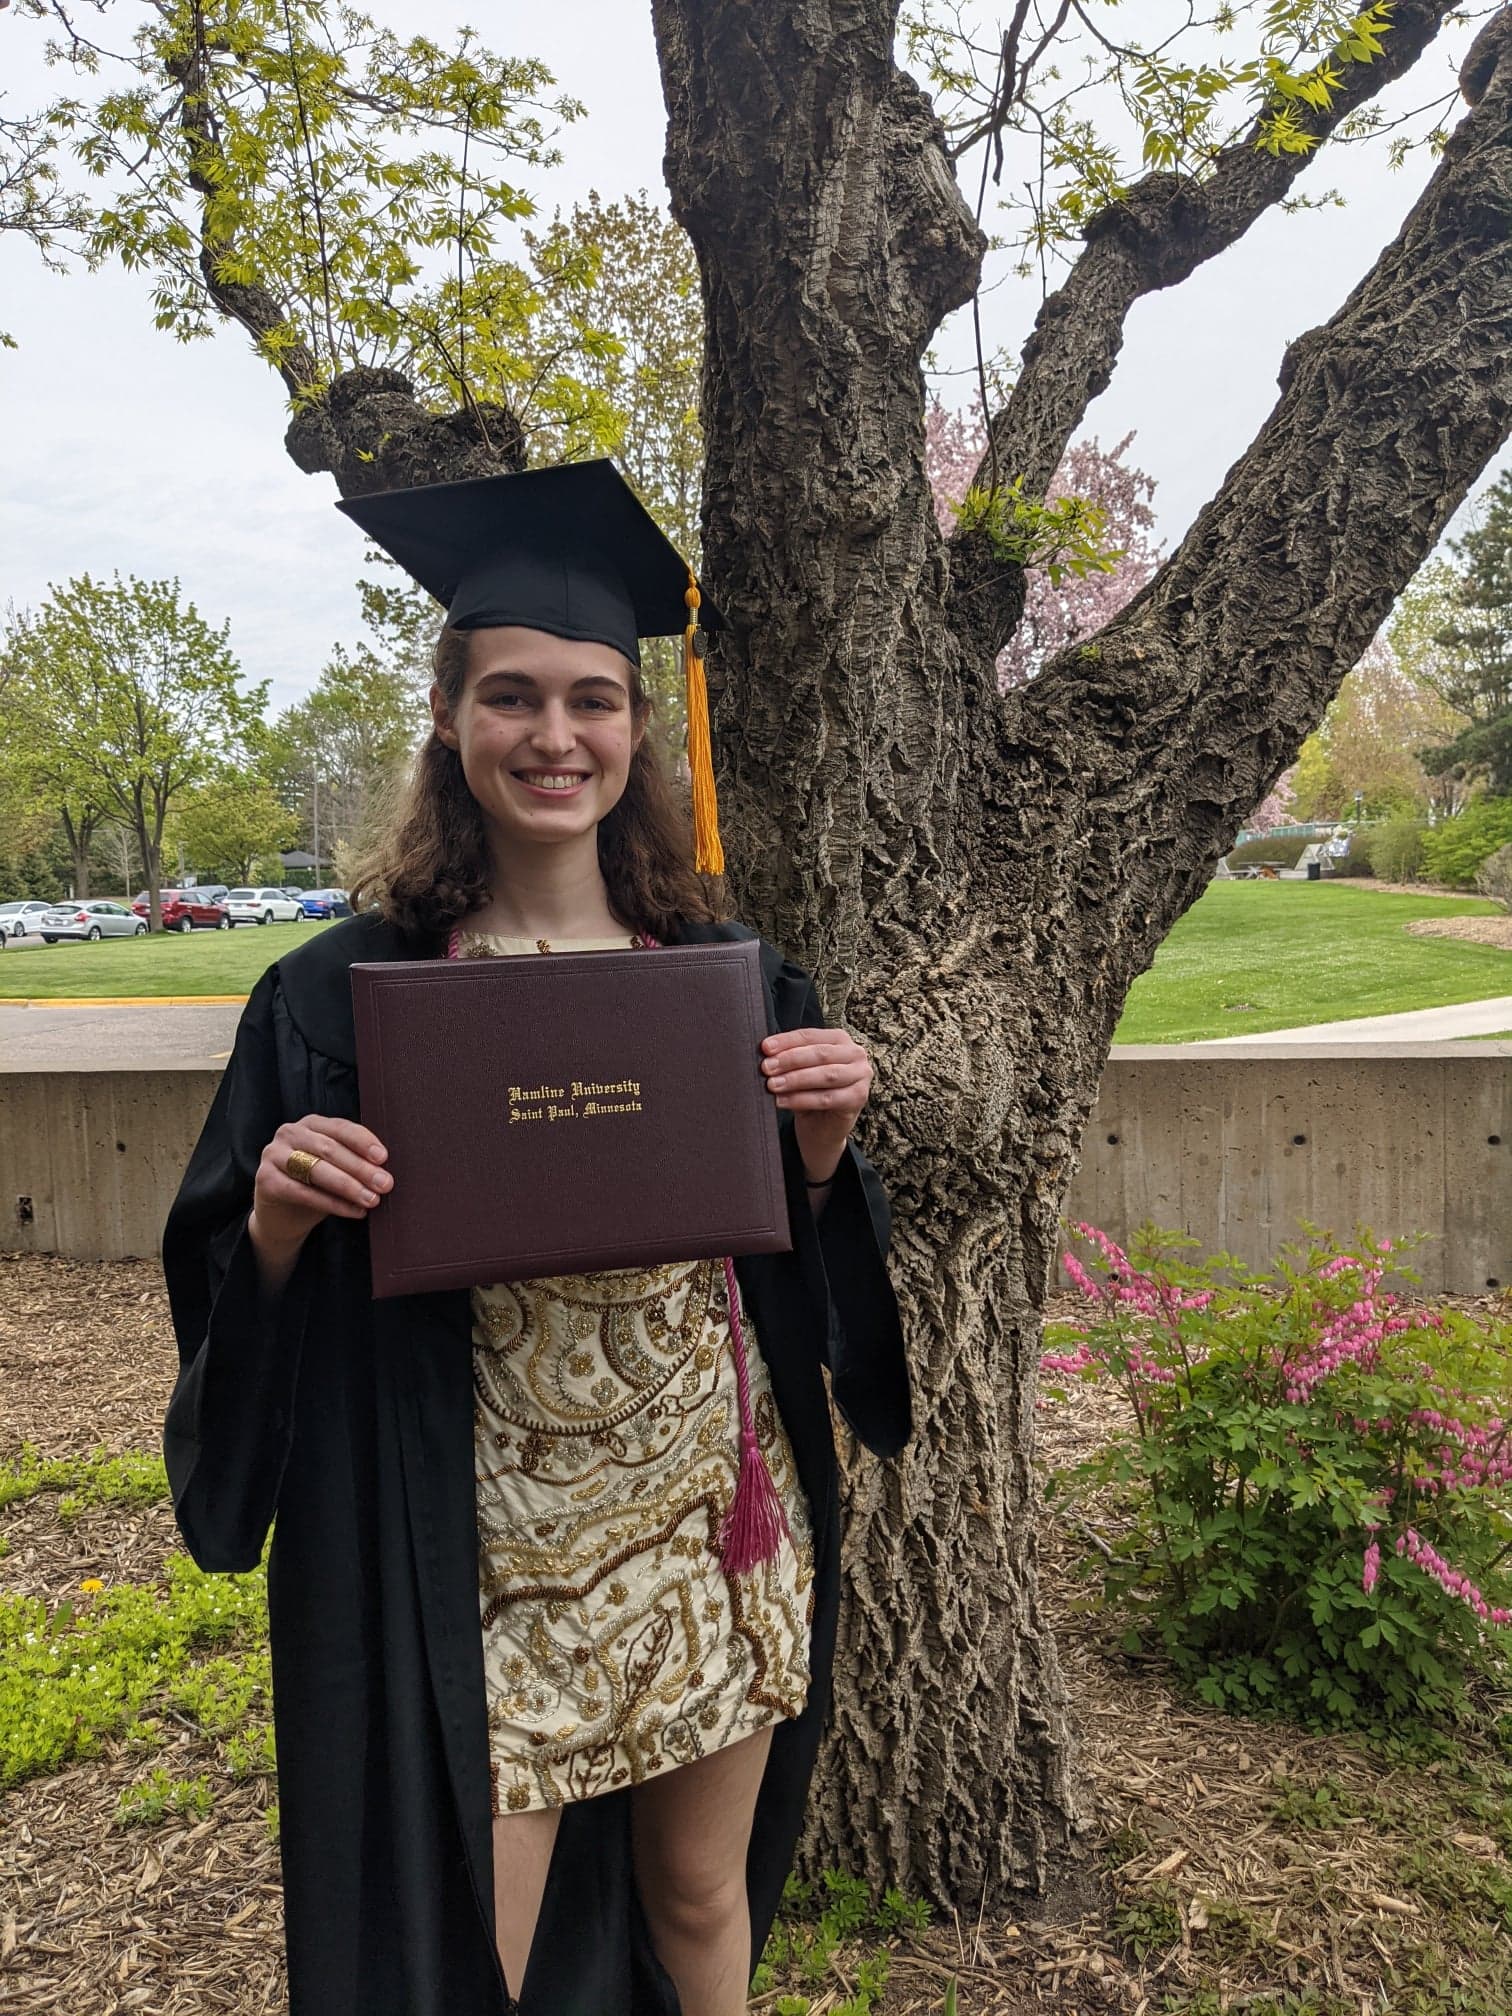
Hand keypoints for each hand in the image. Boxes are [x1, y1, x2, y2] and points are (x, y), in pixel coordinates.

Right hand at [250, 1115, 393, 1257]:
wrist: (282, 1214)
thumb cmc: (317, 1185)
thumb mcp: (335, 1167)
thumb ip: (354, 1161)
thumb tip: (385, 1170)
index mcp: (311, 1123)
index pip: (340, 1128)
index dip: (363, 1142)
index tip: (384, 1158)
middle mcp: (290, 1133)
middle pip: (330, 1149)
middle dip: (361, 1168)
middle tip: (385, 1184)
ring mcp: (274, 1155)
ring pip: (317, 1170)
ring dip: (349, 1186)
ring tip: (372, 1200)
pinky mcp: (265, 1180)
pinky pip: (303, 1193)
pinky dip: (332, 1204)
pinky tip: (354, 1212)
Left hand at [759, 1027, 871, 1182]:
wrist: (822, 1127)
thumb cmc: (810, 1092)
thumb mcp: (799, 1070)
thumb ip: (788, 1058)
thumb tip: (766, 1052)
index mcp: (840, 1039)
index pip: (810, 1036)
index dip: (786, 1041)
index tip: (765, 1048)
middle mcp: (855, 1054)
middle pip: (820, 1054)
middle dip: (790, 1060)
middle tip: (766, 1068)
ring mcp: (861, 1076)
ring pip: (825, 1075)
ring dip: (795, 1079)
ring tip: (772, 1085)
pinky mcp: (858, 1098)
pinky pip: (827, 1098)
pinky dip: (802, 1099)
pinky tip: (782, 1101)